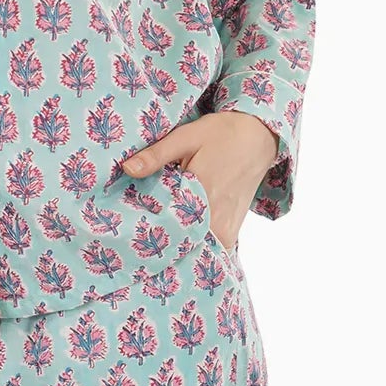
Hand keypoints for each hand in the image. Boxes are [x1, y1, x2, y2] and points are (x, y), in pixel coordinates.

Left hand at [121, 111, 276, 250]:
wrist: (258, 137)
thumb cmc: (221, 134)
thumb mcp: (185, 137)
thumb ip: (156, 156)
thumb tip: (127, 168)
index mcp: (201, 194)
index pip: (169, 229)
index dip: (148, 235)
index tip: (132, 238)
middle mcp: (217, 217)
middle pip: (182, 245)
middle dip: (162, 245)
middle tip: (141, 242)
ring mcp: (227, 228)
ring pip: (198, 250)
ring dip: (180, 248)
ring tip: (160, 242)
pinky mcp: (233, 231)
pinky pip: (212, 249)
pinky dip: (197, 248)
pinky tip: (182, 241)